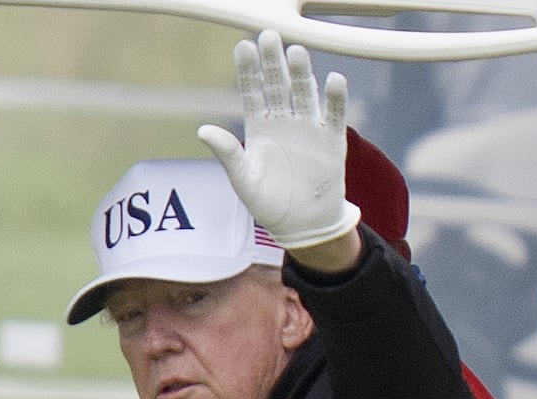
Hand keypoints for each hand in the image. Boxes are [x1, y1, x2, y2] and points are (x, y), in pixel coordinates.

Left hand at [197, 29, 359, 250]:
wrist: (301, 224)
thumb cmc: (268, 202)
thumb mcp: (243, 179)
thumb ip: (227, 153)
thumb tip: (202, 130)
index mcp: (259, 127)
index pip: (252, 92)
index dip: (248, 71)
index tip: (242, 46)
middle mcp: (284, 121)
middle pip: (278, 85)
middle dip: (273, 62)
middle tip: (269, 36)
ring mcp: (308, 128)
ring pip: (304, 94)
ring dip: (301, 74)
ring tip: (296, 52)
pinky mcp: (331, 140)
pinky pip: (333, 115)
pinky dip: (334, 99)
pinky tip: (333, 80)